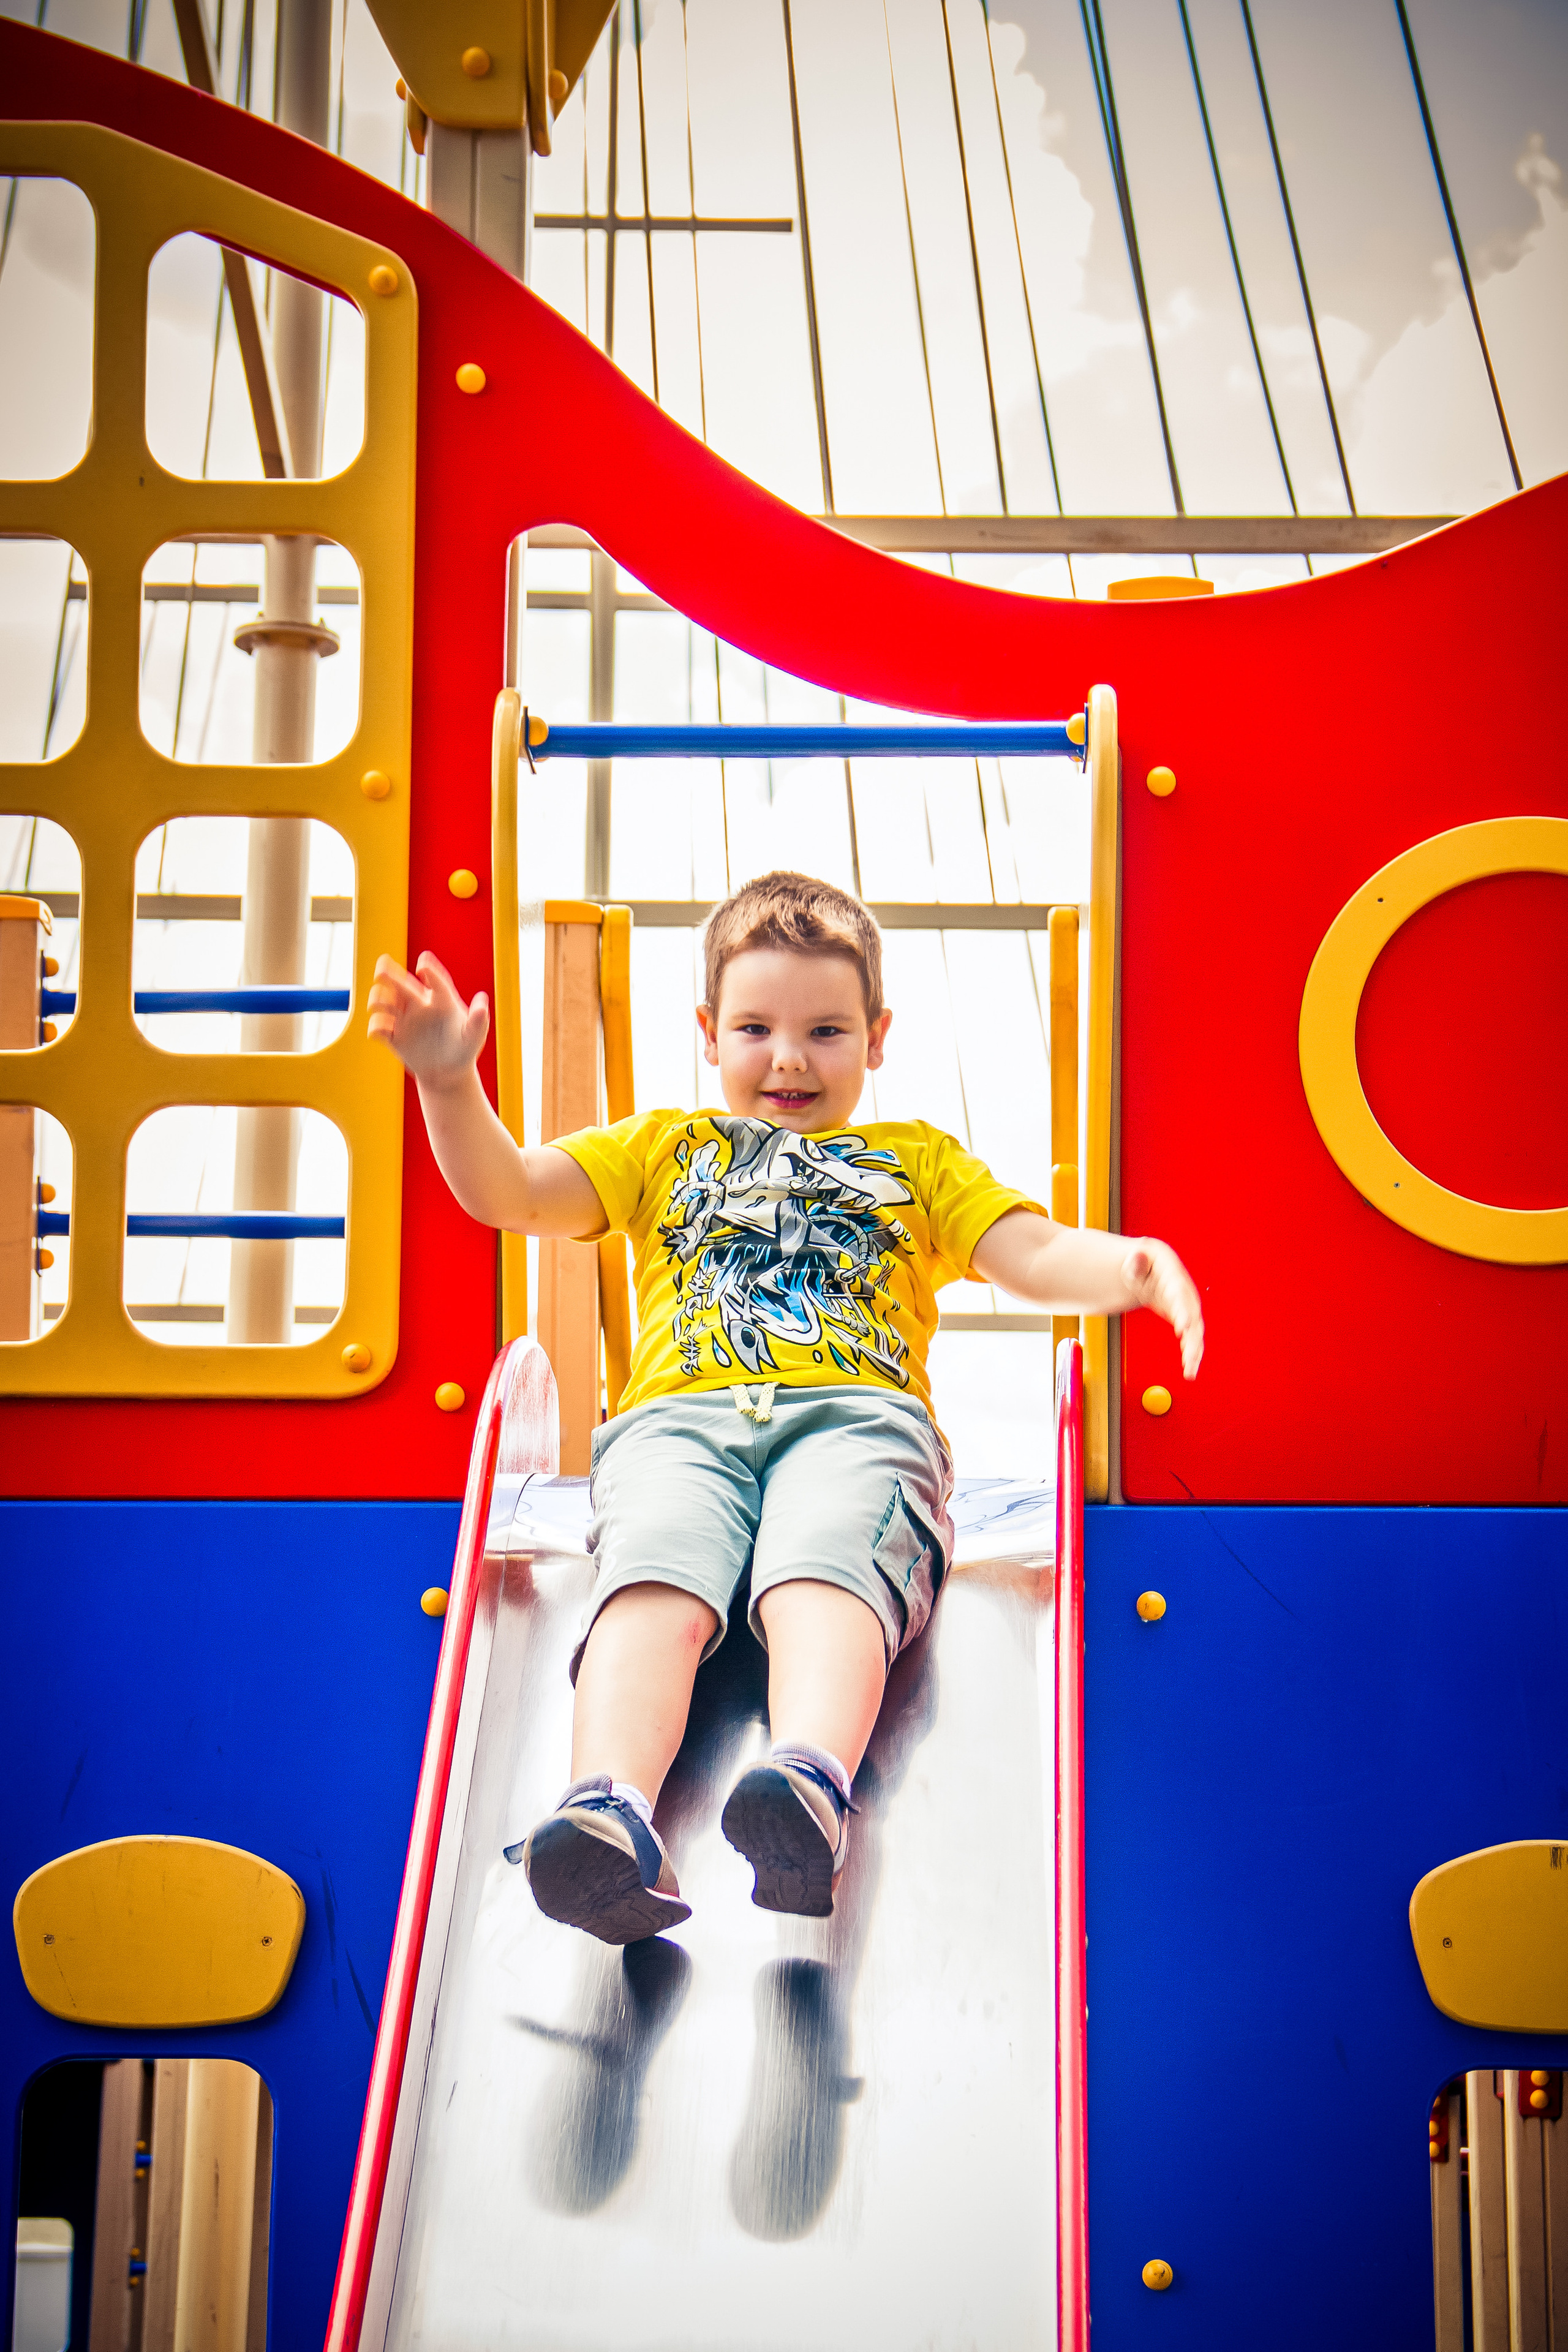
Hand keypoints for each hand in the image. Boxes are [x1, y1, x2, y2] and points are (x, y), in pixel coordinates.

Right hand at [367, 951, 488, 1087]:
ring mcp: (405, 1019)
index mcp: (441, 1000)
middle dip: (390, 974)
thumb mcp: (474, 1037)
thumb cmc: (464, 1050)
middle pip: (402, 984)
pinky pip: (379, 1027)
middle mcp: (420, 1005)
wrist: (448, 1074)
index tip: (423, 964)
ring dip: (378, 998)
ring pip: (384, 1000)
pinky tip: (379, 1031)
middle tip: (382, 968)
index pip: (436, 982)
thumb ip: (478, 1020)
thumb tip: (482, 1000)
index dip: (430, 971)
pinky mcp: (393, 1036)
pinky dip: (375, 1026)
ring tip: (379, 1003)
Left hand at [1122, 1239, 1203, 1379]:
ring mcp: (1186, 1305)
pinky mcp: (1184, 1317)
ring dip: (1194, 1350)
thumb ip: (1135, 1262)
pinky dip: (1191, 1352)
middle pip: (1192, 1316)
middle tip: (1190, 1356)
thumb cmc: (1139, 1263)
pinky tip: (1190, 1368)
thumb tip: (1138, 1256)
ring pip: (1194, 1330)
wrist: (1146, 1269)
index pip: (1179, 1293)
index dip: (1183, 1310)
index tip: (1184, 1326)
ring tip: (1190, 1370)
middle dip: (1192, 1337)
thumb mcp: (1134, 1261)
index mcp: (1172, 1274)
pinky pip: (1191, 1336)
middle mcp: (1185, 1291)